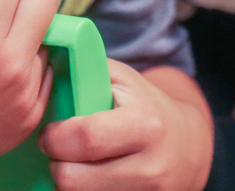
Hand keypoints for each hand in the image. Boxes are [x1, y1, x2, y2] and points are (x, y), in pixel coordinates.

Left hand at [42, 62, 211, 190]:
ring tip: (78, 165)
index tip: (51, 132)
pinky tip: (92, 179)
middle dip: (56, 164)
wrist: (188, 146)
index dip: (55, 137)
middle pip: (72, 180)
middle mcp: (150, 165)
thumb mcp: (124, 81)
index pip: (85, 138)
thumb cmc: (145, 107)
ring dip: (69, 183)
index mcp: (145, 124)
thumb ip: (88, 70)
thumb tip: (47, 56)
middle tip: (60, 152)